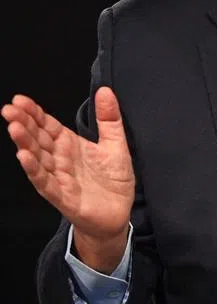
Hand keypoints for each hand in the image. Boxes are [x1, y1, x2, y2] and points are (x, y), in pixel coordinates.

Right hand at [3, 87, 134, 271]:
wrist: (118, 213)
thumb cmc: (113, 180)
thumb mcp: (116, 144)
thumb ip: (109, 118)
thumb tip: (105, 89)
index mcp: (70, 145)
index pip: (48, 125)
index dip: (35, 113)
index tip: (20, 99)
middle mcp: (60, 159)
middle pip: (38, 139)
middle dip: (23, 123)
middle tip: (8, 109)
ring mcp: (59, 178)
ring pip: (38, 158)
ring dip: (25, 143)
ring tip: (14, 127)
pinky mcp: (63, 196)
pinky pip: (46, 182)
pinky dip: (35, 170)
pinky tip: (24, 157)